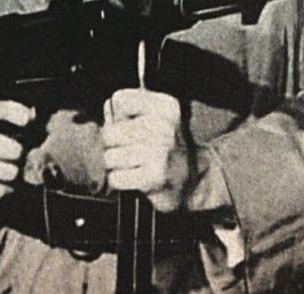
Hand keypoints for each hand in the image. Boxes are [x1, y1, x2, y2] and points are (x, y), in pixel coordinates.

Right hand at [0, 100, 33, 199]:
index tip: (29, 123)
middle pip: (12, 149)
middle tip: (21, 154)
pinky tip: (5, 183)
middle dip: (22, 153)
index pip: (6, 110)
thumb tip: (34, 118)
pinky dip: (6, 188)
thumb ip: (6, 113)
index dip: (24, 117)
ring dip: (16, 172)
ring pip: (7, 172)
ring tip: (14, 169)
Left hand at [100, 88, 190, 212]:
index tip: (128, 127)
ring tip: (135, 166)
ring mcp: (160, 151)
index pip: (120, 100)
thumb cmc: (168, 149)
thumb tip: (108, 107)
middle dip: (113, 146)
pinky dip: (121, 182)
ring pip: (110, 157)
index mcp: (165, 106)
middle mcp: (163, 126)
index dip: (117, 117)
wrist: (195, 180)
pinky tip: (136, 178)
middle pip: (109, 133)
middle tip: (130, 152)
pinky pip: (116, 178)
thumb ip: (128, 112)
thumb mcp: (155, 121)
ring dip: (117, 166)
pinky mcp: (155, 176)